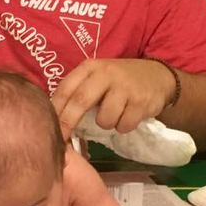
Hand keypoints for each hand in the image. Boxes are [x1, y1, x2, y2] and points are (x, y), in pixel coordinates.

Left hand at [51, 58, 175, 136]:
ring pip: (104, 119)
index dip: (55, 108)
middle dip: (68, 122)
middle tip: (62, 138)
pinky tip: (128, 115)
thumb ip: (79, 91)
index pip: (66, 88)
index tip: (47, 125)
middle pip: (80, 101)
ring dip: (106, 124)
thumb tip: (55, 118)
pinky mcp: (141, 102)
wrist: (158, 75)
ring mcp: (125, 87)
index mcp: (90, 67)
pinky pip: (124, 125)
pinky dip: (124, 126)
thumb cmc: (119, 80)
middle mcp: (106, 74)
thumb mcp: (97, 77)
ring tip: (113, 115)